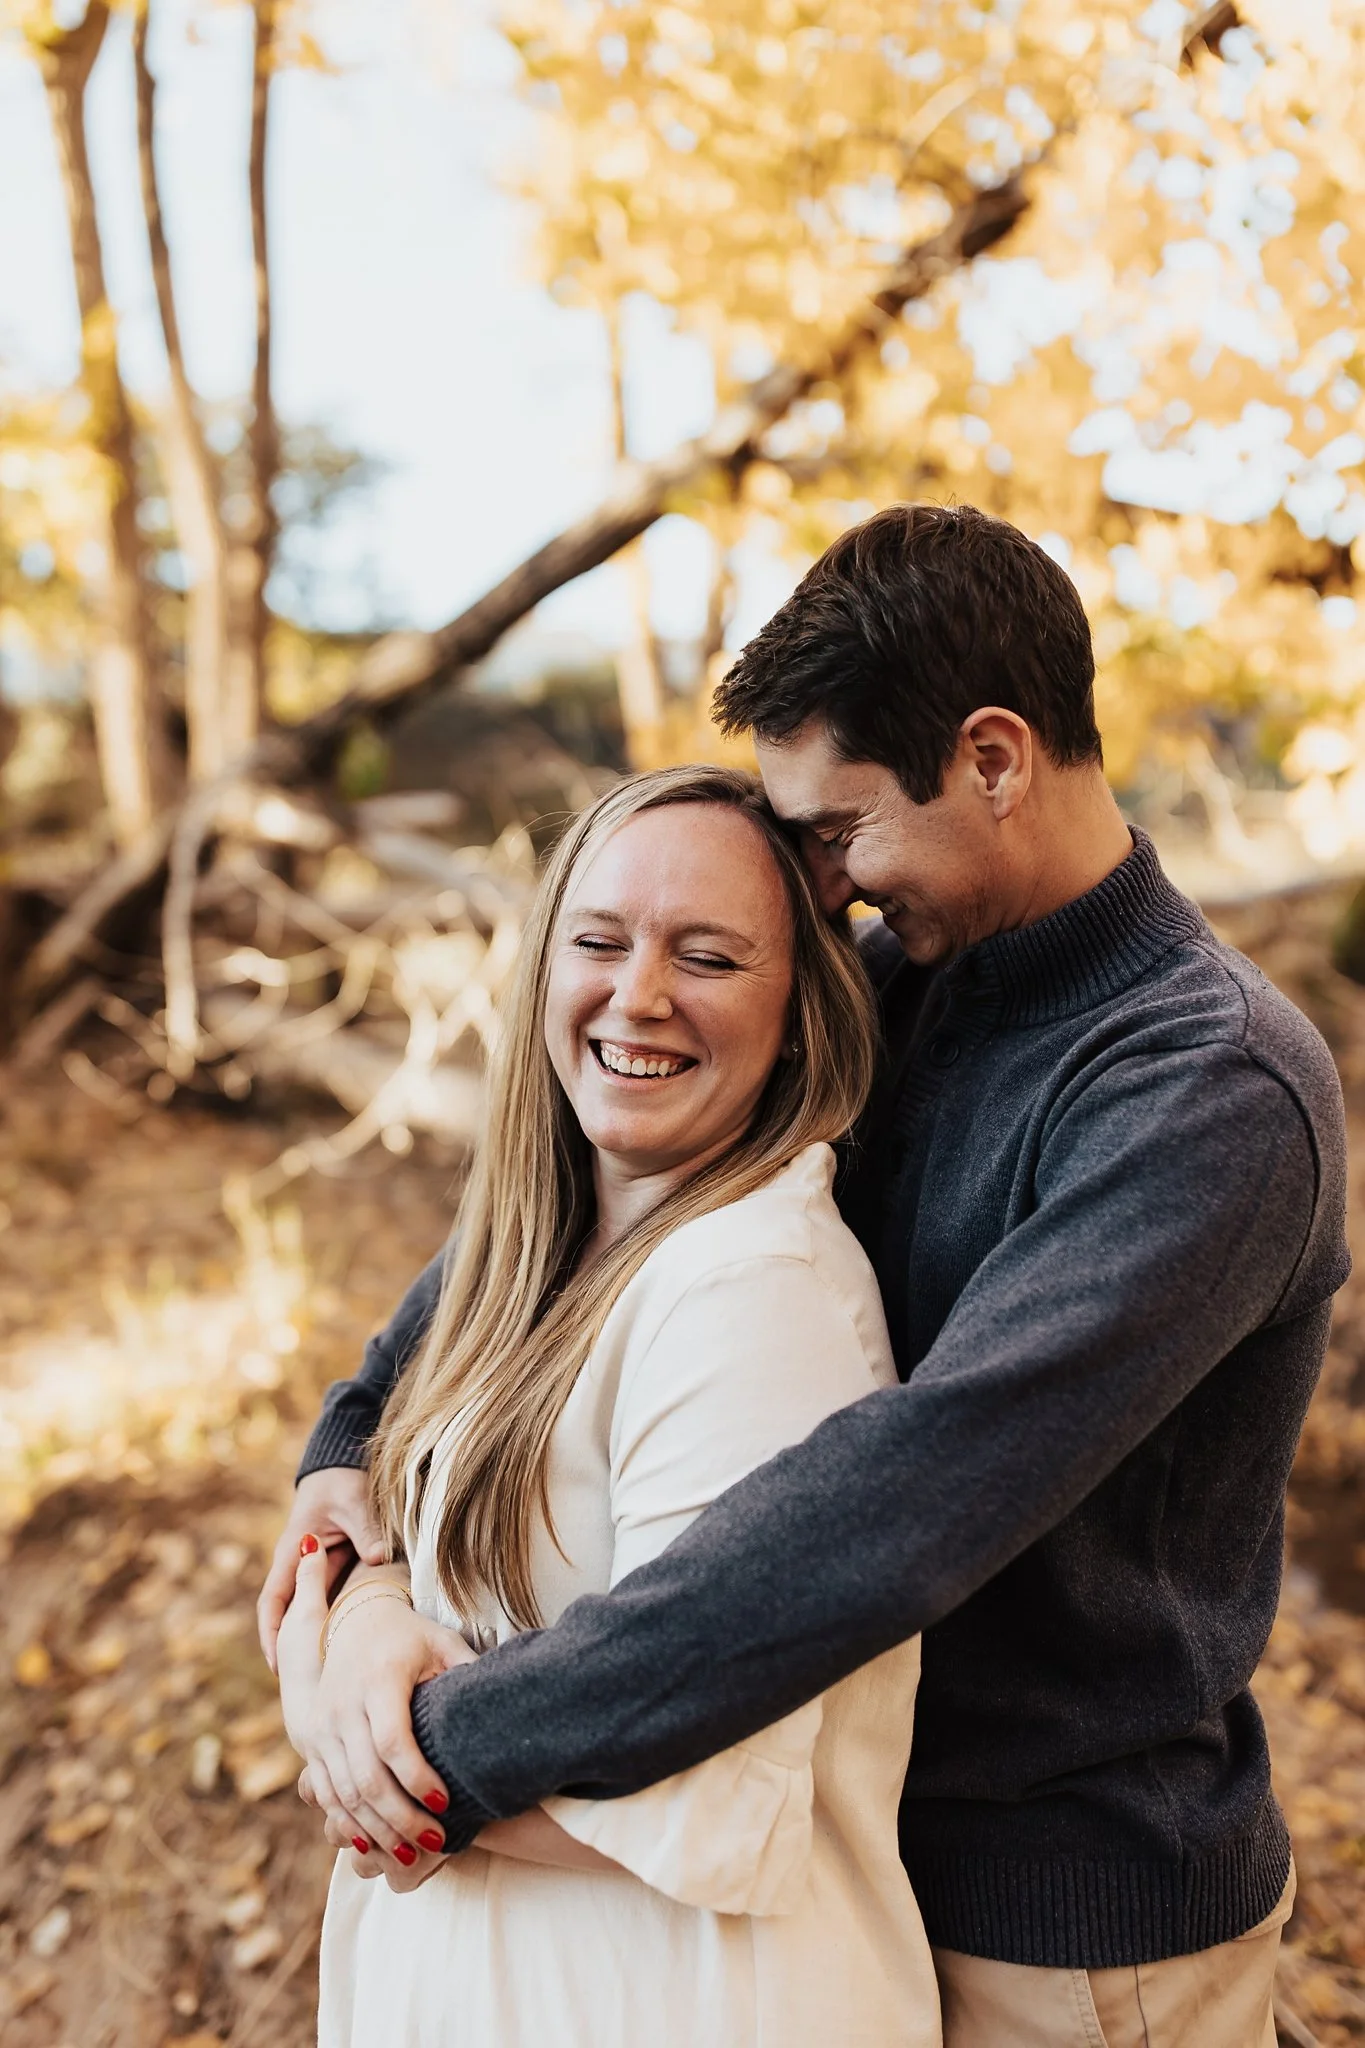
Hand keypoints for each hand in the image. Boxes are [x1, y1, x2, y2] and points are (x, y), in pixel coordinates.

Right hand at [258, 1466, 383, 1671]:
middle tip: (306, 1691)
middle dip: (295, 1654)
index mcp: (292, 1553)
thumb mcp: (353, 1502)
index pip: (273, 1601)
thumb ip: (365, 1530)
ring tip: (328, 1685)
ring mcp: (317, 1574)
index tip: (277, 1665)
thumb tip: (379, 1559)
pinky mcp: (335, 1575)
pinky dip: (338, 1630)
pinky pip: (333, 1608)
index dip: (272, 1635)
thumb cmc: (343, 1483)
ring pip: (312, 1617)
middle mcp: (300, 1569)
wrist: (344, 1469)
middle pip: (291, 1619)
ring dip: (316, 1647)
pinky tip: (352, 1656)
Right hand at [283, 1540, 476, 1872]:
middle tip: (437, 1841)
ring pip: (344, 1793)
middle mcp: (343, 1705)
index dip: (417, 1777)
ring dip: (376, 1830)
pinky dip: (347, 1823)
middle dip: (401, 1817)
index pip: (392, 1740)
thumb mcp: (441, 1642)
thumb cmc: (409, 1637)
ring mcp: (322, 1727)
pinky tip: (373, 1844)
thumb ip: (468, 1670)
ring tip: (411, 1856)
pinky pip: (324, 1792)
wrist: (353, 1621)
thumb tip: (506, 1705)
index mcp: (378, 1679)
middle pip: (366, 1777)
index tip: (446, 1802)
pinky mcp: (311, 1742)